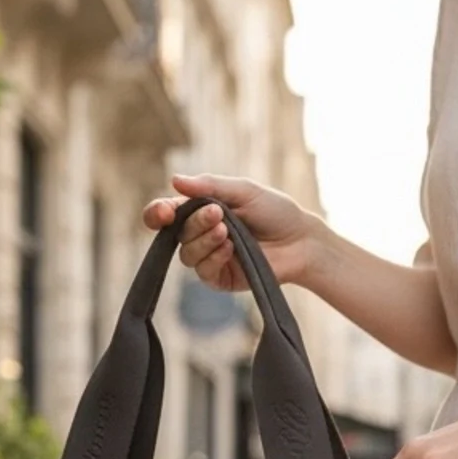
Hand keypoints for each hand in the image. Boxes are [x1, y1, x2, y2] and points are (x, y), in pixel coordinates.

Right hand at [142, 173, 312, 290]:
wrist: (300, 240)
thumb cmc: (274, 211)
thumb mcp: (243, 190)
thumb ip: (209, 185)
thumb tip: (174, 180)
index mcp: (199, 210)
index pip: (166, 214)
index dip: (157, 213)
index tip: (164, 212)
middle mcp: (199, 235)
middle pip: (177, 233)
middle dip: (195, 222)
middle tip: (217, 213)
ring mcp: (208, 258)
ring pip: (187, 254)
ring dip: (204, 240)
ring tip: (227, 231)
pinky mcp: (219, 278)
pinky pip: (203, 272)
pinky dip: (213, 258)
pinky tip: (230, 249)